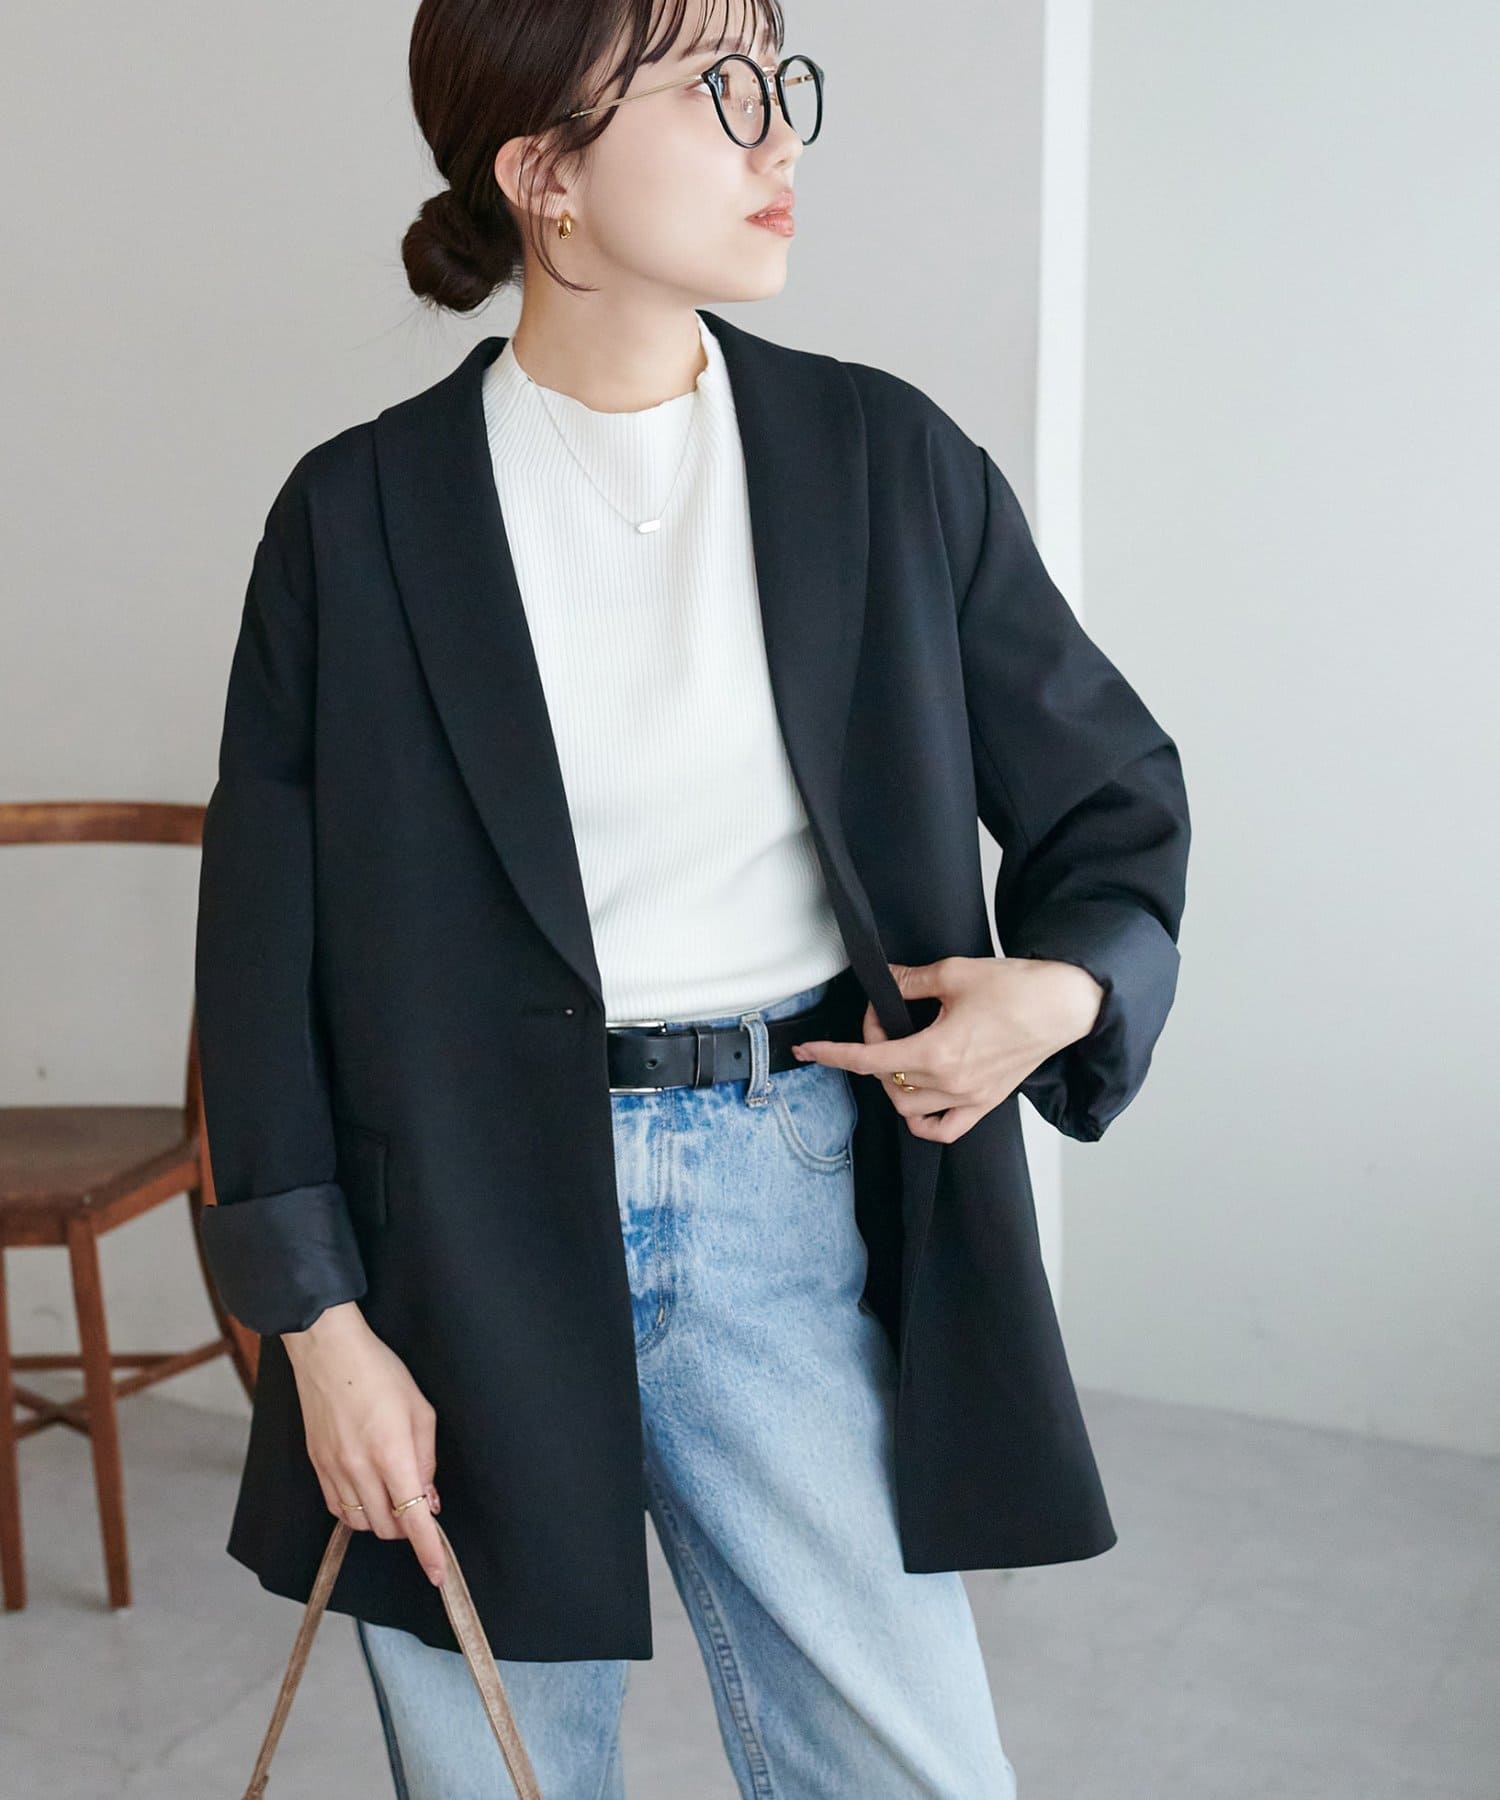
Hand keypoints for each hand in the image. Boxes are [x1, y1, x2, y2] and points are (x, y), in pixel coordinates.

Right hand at [281, 1302, 447, 1586]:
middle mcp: (360, 1470)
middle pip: (386, 1528)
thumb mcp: (420, 1410)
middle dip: (407, 1527)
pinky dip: (354, 1511)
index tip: (438, 1574)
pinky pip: (336, 1508)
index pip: (413, 1520)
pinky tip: (365, 1491)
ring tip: (391, 1492)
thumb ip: (426, 1460)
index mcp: (392, 1454)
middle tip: (417, 1501)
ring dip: (381, 1519)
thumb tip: (428, 1501)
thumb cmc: (380, 1372)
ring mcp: (334, 1470)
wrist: (328, 1352)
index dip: (428, 1551)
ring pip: (359, 1523)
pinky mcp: (316, 1466)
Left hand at [791, 955, 1103, 1142]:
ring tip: (897, 1053)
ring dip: (891, 1083)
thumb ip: (909, 983)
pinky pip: (945, 1130)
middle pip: (886, 1080)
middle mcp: (952, 1083)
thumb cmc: (1017, 987)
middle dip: (871, 1050)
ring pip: (908, 1109)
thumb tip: (883, 982)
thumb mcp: (953, 973)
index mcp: (939, 1051)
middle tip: (882, 1019)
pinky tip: (916, 1098)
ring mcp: (970, 1098)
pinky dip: (922, 1121)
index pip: (869, 1059)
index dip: (832, 1054)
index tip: (809, 1049)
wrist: (1064, 1004)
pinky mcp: (987, 1102)